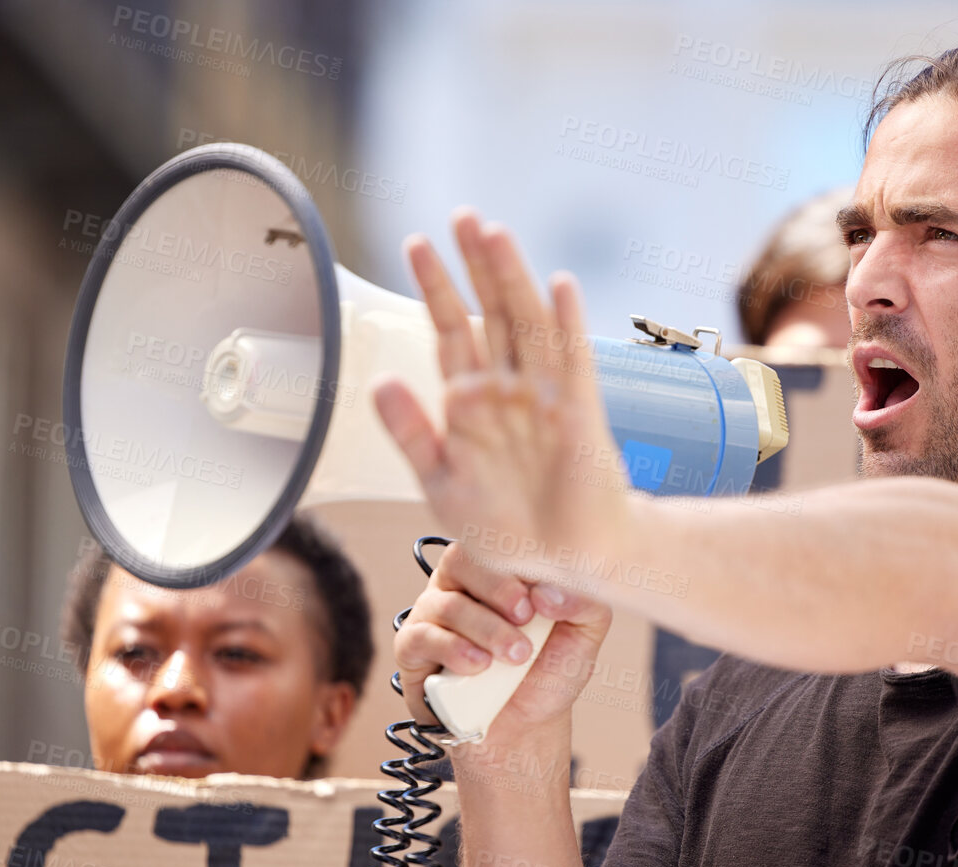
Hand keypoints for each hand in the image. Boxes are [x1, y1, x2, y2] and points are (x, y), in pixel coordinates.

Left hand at [372, 208, 634, 585]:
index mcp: (471, 402)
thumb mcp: (440, 485)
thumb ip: (410, 433)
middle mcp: (508, 388)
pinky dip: (568, 324)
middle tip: (462, 216)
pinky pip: (574, 361)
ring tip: (495, 234)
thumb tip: (378, 382)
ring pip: (527, 323)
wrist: (563, 560)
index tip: (418, 244)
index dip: (434, 287)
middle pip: (491, 312)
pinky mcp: (579, 414)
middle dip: (475, 265)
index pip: (450, 330)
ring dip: (512, 278)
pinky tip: (560, 287)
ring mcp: (545, 396)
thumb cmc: (507, 528)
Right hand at [394, 540, 612, 749]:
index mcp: (498, 569)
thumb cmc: (549, 670)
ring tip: (516, 656)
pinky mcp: (412, 649)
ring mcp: (432, 614)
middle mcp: (460, 584)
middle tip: (526, 618)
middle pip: (462, 559)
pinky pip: (422, 637)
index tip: (541, 595)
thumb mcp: (583, 633)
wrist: (525, 727)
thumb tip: (551, 591)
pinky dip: (454, 650)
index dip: (516, 559)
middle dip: (498, 588)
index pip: (495, 539)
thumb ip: (584, 602)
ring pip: (447, 604)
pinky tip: (480, 667)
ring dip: (486, 629)